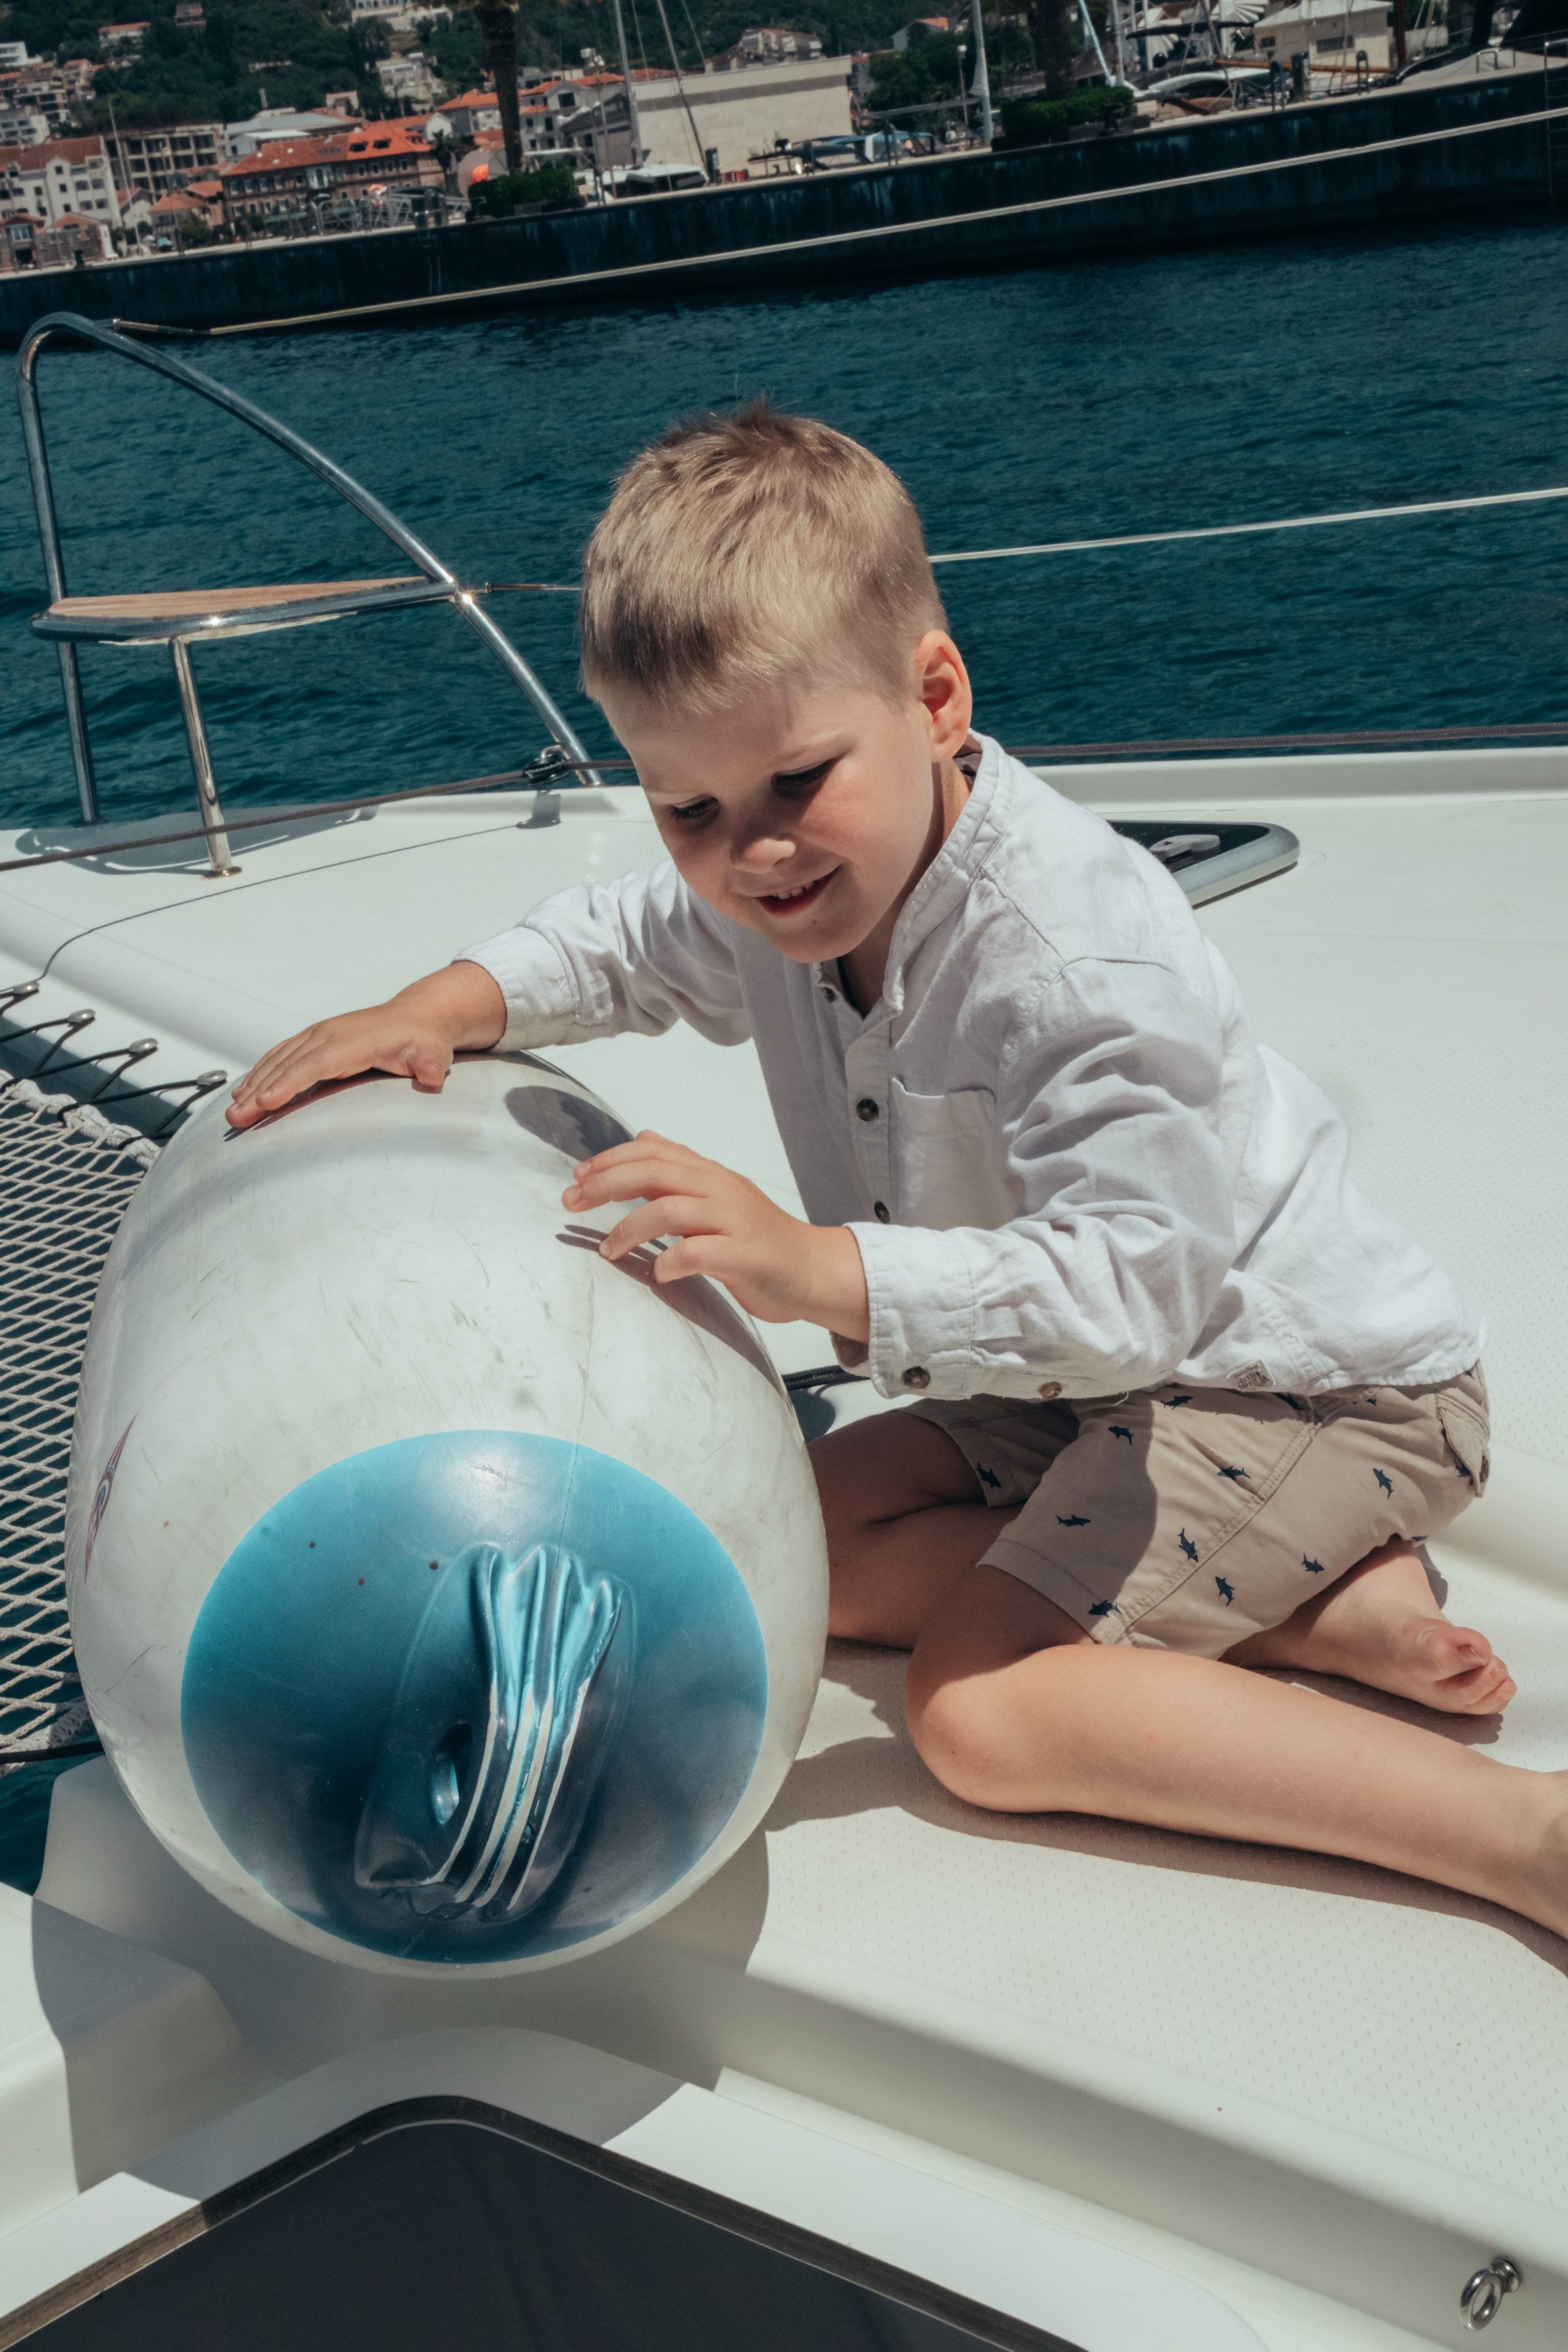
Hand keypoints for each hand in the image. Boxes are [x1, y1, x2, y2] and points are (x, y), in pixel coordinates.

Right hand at [226, 961, 506, 1128]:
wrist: (417, 1017)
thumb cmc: (423, 1040)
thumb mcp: (434, 1053)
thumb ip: (432, 1066)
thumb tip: (433, 1075)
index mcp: (351, 1042)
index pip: (314, 1064)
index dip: (289, 1083)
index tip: (265, 1102)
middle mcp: (328, 1035)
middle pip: (286, 1065)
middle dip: (258, 1091)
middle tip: (236, 1119)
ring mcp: (317, 1036)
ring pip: (277, 1060)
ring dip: (252, 1084)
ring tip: (232, 1111)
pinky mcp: (312, 1040)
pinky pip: (280, 1056)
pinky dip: (260, 1073)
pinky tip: (245, 1092)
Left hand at [564, 1132, 869, 1338]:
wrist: (812, 1269)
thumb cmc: (759, 1239)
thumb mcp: (719, 1195)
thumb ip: (681, 1170)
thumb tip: (644, 1138)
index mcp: (710, 1174)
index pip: (653, 1150)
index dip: (610, 1159)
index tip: (577, 1178)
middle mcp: (720, 1189)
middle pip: (654, 1172)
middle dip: (606, 1185)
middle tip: (572, 1203)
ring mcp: (733, 1221)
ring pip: (669, 1210)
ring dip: (628, 1229)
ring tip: (608, 1251)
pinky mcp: (742, 1255)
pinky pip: (696, 1254)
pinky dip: (669, 1263)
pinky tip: (658, 1274)